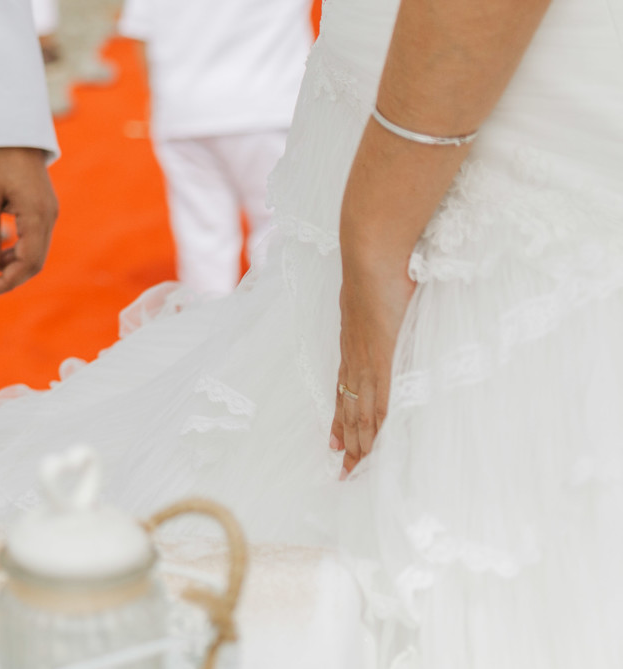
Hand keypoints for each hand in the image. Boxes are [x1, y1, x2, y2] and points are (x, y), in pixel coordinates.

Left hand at [0, 146, 57, 297]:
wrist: (8, 128)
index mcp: (38, 216)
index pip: (29, 263)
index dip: (7, 282)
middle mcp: (48, 217)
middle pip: (34, 262)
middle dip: (8, 279)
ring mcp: (46, 212)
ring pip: (33, 251)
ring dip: (10, 266)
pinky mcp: (39, 207)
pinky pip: (30, 238)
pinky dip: (13, 250)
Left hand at [331, 249, 415, 475]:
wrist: (372, 255)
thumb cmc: (379, 269)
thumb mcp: (375, 297)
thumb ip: (382, 312)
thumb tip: (391, 307)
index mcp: (353, 345)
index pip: (345, 391)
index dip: (342, 418)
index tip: (335, 442)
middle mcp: (354, 358)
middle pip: (350, 410)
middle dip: (347, 442)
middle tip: (342, 472)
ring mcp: (367, 361)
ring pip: (362, 413)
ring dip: (360, 443)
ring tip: (355, 470)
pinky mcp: (382, 360)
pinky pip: (380, 402)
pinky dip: (377, 428)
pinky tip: (376, 448)